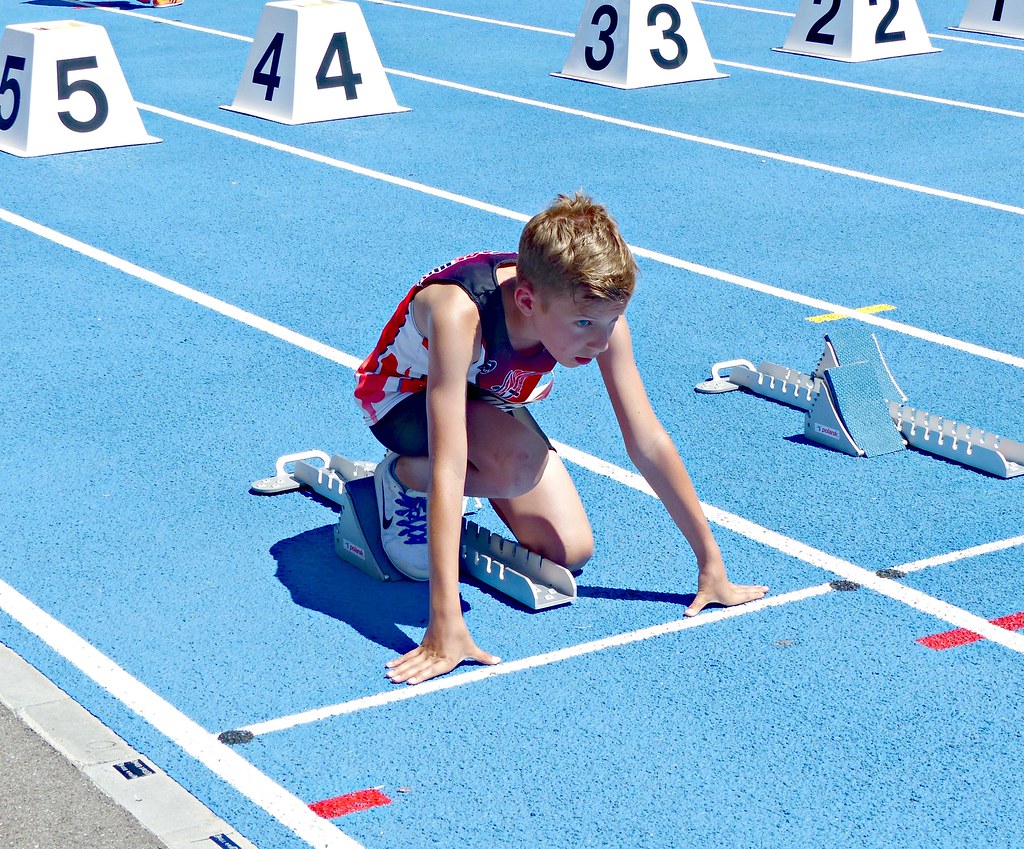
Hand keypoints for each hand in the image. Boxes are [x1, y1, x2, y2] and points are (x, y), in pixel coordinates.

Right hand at [385, 620, 499, 684]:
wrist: (448, 616)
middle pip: (418, 667)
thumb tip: (498, 662)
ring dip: (400, 669)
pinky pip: (409, 656)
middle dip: (405, 674)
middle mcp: (434, 657)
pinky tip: (390, 666)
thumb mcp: (471, 648)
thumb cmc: (460, 634)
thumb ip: (483, 657)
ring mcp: (426, 652)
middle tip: (393, 681)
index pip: (432, 670)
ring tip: (389, 676)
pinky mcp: (421, 647)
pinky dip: (399, 661)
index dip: (421, 676)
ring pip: (411, 662)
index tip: (411, 682)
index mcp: (446, 660)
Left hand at [684, 569, 768, 617]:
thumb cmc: (707, 579)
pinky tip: (742, 587)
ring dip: (751, 588)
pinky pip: (736, 585)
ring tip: (760, 587)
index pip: (744, 598)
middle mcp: (731, 590)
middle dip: (756, 592)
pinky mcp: (723, 578)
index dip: (753, 597)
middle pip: (746, 591)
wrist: (709, 561)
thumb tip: (686, 615)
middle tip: (766, 590)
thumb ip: (695, 606)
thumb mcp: (701, 596)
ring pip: (742, 587)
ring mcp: (727, 583)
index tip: (763, 595)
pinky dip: (743, 586)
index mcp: (729, 596)